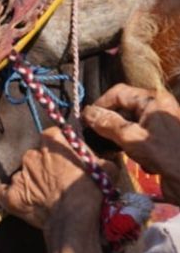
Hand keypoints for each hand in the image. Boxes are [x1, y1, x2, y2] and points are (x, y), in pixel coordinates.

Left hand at [0, 128, 104, 230]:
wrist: (74, 218)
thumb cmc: (91, 191)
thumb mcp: (106, 167)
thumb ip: (98, 156)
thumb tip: (100, 158)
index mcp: (51, 140)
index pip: (52, 137)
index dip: (60, 150)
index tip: (67, 161)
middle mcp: (31, 153)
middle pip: (36, 156)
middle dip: (45, 166)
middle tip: (58, 182)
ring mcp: (18, 174)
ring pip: (23, 175)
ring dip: (32, 183)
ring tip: (45, 197)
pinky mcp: (9, 195)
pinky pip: (5, 193)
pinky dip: (13, 196)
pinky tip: (24, 202)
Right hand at [82, 85, 179, 202]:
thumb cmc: (166, 154)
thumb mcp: (132, 138)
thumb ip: (108, 124)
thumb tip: (87, 113)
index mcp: (153, 100)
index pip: (119, 92)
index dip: (101, 104)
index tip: (86, 120)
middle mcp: (157, 108)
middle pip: (124, 109)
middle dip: (109, 123)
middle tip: (93, 137)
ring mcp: (159, 125)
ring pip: (129, 125)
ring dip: (118, 138)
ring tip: (109, 150)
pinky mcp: (160, 142)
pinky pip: (138, 139)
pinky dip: (131, 148)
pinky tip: (132, 160)